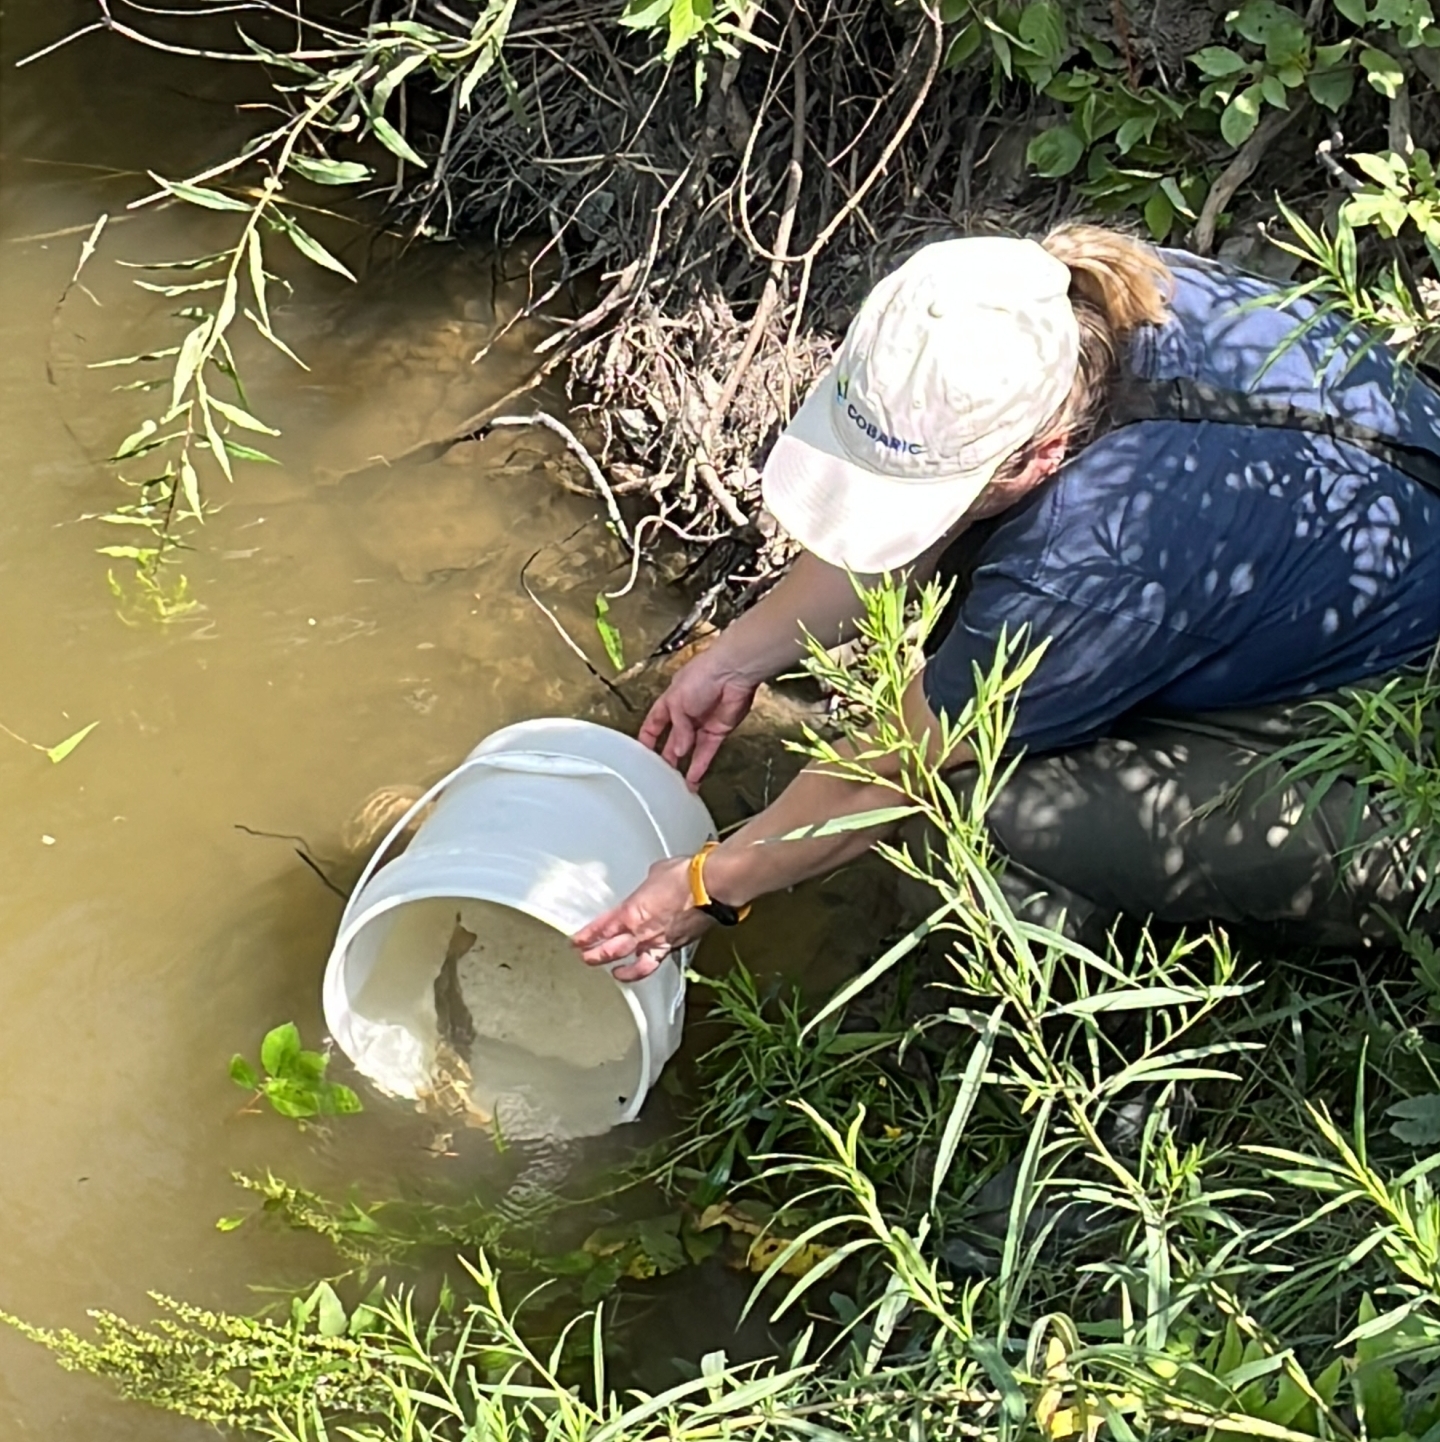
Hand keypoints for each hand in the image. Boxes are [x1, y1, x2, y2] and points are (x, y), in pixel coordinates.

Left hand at [571, 856, 713, 980]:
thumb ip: (648, 886)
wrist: (709, 887)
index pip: (602, 928)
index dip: (587, 936)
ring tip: (614, 974)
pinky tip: (647, 967)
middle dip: (595, 956)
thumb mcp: (656, 874)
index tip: (577, 942)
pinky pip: (657, 961)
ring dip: (621, 971)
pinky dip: (649, 967)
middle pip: (611, 950)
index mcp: (631, 911)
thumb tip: (653, 885)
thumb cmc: (684, 876)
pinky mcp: (675, 946)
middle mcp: (641, 931)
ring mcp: (659, 942)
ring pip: (634, 965)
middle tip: (585, 958)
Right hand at [639, 652, 758, 787]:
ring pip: (690, 749)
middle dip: (667, 756)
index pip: (654, 722)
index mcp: (671, 701)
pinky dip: (700, 765)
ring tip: (676, 783)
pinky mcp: (719, 730)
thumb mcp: (678, 702)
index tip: (642, 754)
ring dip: (683, 765)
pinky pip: (707, 751)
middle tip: (661, 774)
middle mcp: (686, 713)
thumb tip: (679, 751)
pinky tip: (693, 778)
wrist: (732, 673)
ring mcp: (703, 723)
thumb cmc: (701, 677)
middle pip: (673, 739)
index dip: (648, 737)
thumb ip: (678, 729)